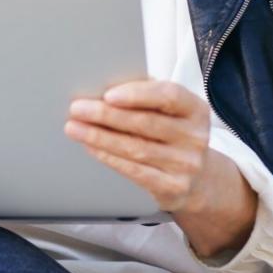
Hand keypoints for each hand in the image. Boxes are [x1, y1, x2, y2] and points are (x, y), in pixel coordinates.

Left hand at [64, 79, 254, 257]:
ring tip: (75, 127)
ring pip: (135, 147)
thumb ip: (147, 97)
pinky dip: (108, 156)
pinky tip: (91, 146)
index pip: (169, 95)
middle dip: (106, 115)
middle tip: (77, 108)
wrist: (198, 179)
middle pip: (146, 123)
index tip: (108, 94)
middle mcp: (195, 137)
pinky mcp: (173, 187)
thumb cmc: (173, 136)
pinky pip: (134, 171)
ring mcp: (186, 165)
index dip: (138, 94)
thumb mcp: (171, 113)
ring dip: (99, 136)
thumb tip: (106, 86)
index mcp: (196, 110)